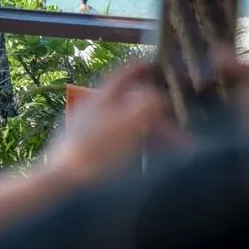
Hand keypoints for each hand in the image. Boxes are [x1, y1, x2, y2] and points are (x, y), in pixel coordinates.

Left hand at [48, 61, 186, 184]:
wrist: (64, 184)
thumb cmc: (97, 150)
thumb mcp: (129, 124)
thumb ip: (147, 105)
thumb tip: (158, 96)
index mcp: (102, 97)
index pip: (124, 74)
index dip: (142, 68)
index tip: (158, 64)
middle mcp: (95, 110)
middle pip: (132, 104)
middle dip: (159, 116)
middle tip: (184, 132)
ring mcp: (91, 131)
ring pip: (129, 125)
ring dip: (155, 133)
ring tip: (181, 148)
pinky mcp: (91, 152)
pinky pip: (122, 143)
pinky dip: (141, 145)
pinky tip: (156, 158)